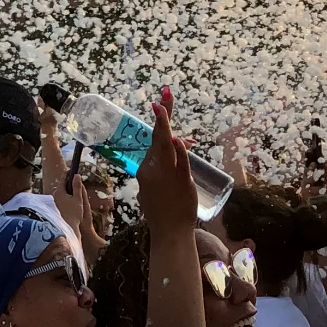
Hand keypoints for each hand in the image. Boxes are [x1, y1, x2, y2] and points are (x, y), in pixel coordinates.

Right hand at [136, 88, 196, 230]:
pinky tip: (178, 139)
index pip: (153, 142)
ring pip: (167, 145)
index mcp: (144, 170)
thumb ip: (156, 172)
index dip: (159, 123)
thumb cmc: (159, 213)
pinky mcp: (183, 182)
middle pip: (158, 136)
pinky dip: (180, 150)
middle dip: (162, 114)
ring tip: (165, 104)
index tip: (159, 104)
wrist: (170, 232)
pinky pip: (181, 162)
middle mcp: (154, 169)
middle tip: (164, 94)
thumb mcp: (149, 190)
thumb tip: (164, 157)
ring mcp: (168, 175)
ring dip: (166, 125)